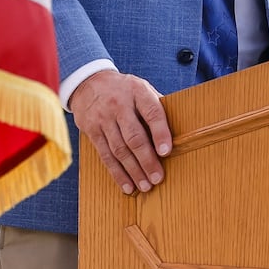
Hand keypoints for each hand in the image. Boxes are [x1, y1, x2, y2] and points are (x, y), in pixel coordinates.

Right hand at [71, 69, 172, 194]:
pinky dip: (117, 173)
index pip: (152, 113)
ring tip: (145, 186)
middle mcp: (119, 104)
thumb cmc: (125, 90)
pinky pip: (105, 155)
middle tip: (157, 178)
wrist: (89, 82)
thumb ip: (156, 106)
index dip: (160, 133)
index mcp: (138, 91)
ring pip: (119, 149)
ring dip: (133, 171)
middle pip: (134, 136)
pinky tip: (127, 185)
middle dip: (147, 160)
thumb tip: (179, 129)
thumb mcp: (141, 88)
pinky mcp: (91, 131)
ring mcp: (103, 118)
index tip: (166, 152)